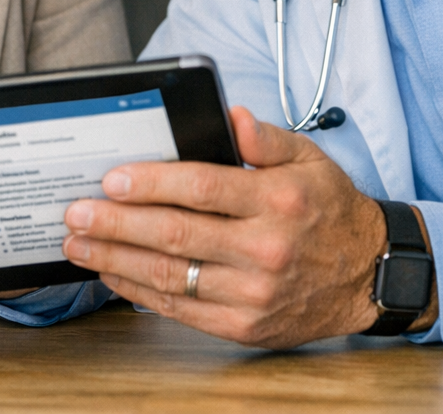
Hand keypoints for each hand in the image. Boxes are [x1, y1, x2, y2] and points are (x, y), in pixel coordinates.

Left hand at [61, 107, 391, 348]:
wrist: (367, 275)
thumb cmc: (328, 208)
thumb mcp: (308, 158)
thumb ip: (265, 137)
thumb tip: (231, 116)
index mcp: (278, 200)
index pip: (202, 188)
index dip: (151, 183)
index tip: (111, 180)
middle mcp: (265, 249)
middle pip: (176, 234)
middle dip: (117, 224)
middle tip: (75, 214)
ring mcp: (254, 293)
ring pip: (172, 276)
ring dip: (116, 259)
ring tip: (79, 244)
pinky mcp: (245, 325)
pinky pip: (182, 309)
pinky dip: (140, 291)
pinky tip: (113, 273)